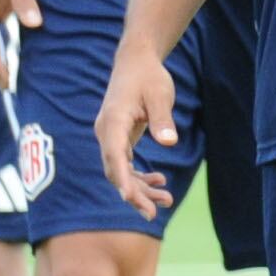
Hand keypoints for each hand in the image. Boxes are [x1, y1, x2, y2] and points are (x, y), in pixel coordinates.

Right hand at [94, 38, 180, 220]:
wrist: (137, 62)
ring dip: (140, 188)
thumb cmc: (149, 77)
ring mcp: (111, 137)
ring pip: (121, 171)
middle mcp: (107, 132)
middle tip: (152, 213)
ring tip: (166, 201)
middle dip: (132, 193)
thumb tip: (168, 142)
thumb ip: (162, 119)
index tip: (129, 197)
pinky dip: (140, 176)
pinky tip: (159, 181)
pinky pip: (126, 164)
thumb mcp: (160, 95)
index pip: (114, 155)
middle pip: (115, 170)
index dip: (121, 178)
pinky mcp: (120, 138)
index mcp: (113, 121)